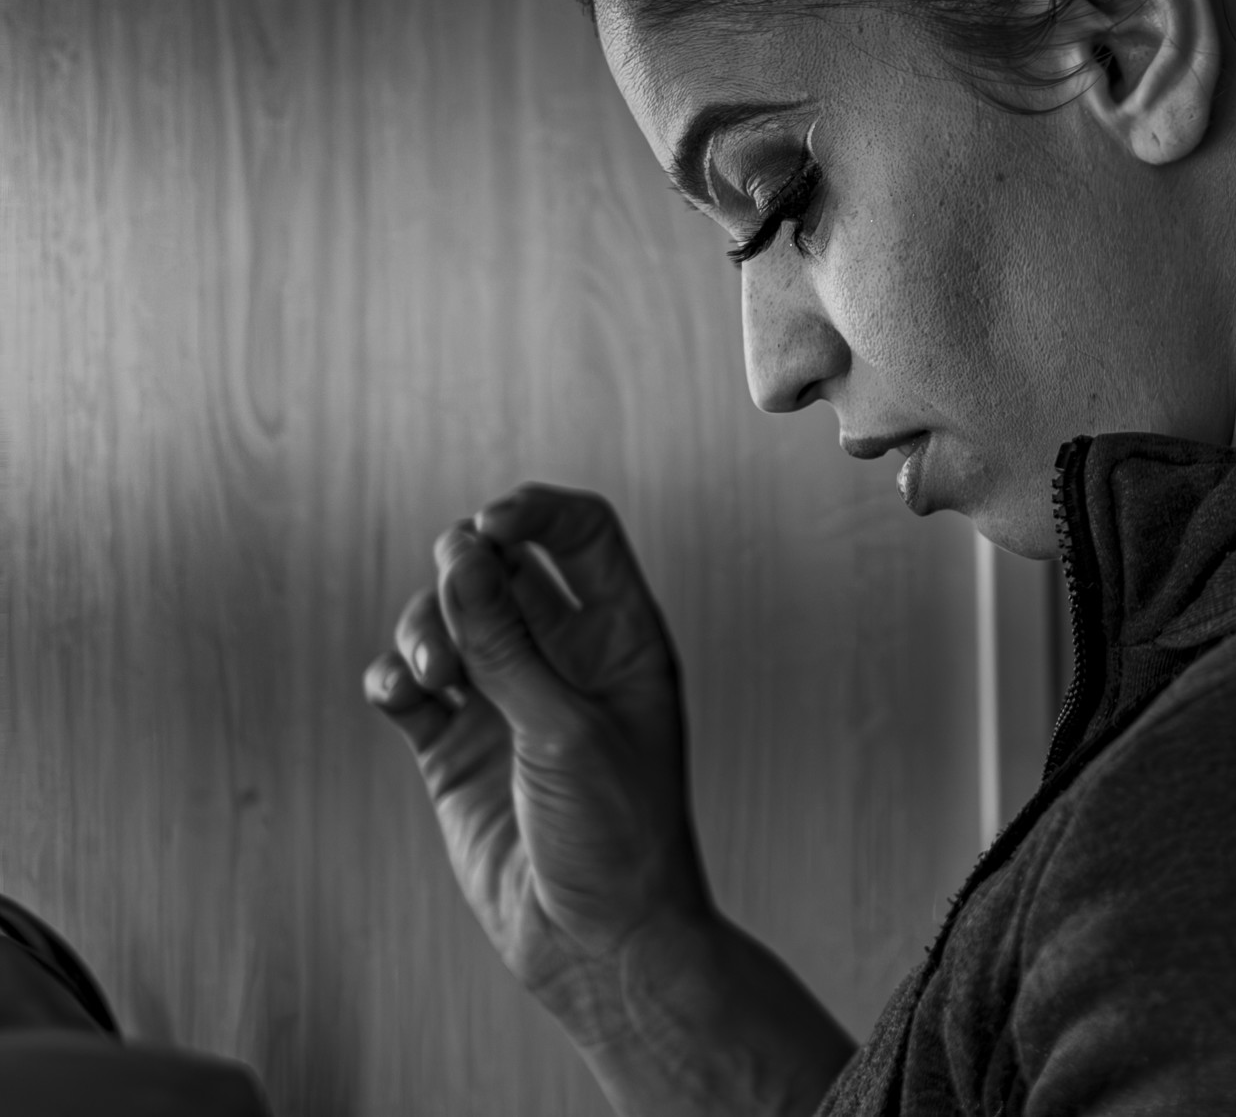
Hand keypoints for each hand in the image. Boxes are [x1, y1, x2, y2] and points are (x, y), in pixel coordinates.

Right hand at [364, 485, 709, 1039]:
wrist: (594, 944)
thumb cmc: (617, 834)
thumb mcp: (565, 728)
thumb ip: (507, 642)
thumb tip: (460, 552)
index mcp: (621, 637)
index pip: (582, 533)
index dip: (535, 512)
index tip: (486, 523)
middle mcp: (564, 658)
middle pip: (499, 566)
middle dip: (462, 567)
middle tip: (449, 595)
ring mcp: (506, 701)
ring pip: (445, 621)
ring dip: (423, 627)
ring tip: (430, 677)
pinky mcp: (455, 748)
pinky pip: (408, 686)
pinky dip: (393, 677)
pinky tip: (398, 694)